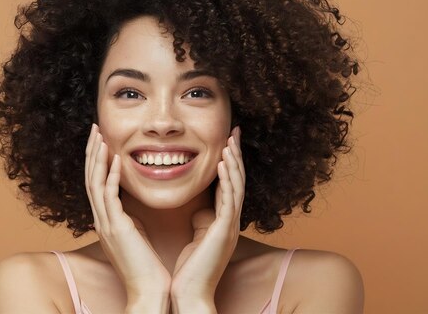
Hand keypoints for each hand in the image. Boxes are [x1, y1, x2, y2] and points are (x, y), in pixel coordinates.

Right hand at [85, 124, 170, 301]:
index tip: (102, 140)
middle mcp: (102, 220)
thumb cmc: (147, 267)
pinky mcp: (116, 229)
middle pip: (90, 178)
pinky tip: (115, 160)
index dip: (97, 160)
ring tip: (99, 136)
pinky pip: (109, 197)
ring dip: (97, 158)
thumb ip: (131, 219)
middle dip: (92, 152)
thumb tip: (134, 207)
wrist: (148, 292)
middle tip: (94, 129)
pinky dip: (110, 177)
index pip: (97, 183)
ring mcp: (106, 224)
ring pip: (95, 183)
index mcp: (107, 220)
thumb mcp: (136, 236)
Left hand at [170, 126, 245, 301]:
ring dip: (234, 162)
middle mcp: (230, 221)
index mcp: (223, 221)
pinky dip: (227, 179)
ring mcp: (230, 226)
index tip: (227, 142)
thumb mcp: (197, 238)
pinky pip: (229, 200)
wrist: (190, 294)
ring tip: (230, 141)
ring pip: (236, 186)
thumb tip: (199, 208)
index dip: (230, 162)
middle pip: (237, 180)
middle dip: (236, 155)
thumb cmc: (191, 270)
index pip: (229, 184)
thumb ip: (202, 221)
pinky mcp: (224, 231)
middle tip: (234, 132)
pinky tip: (224, 163)